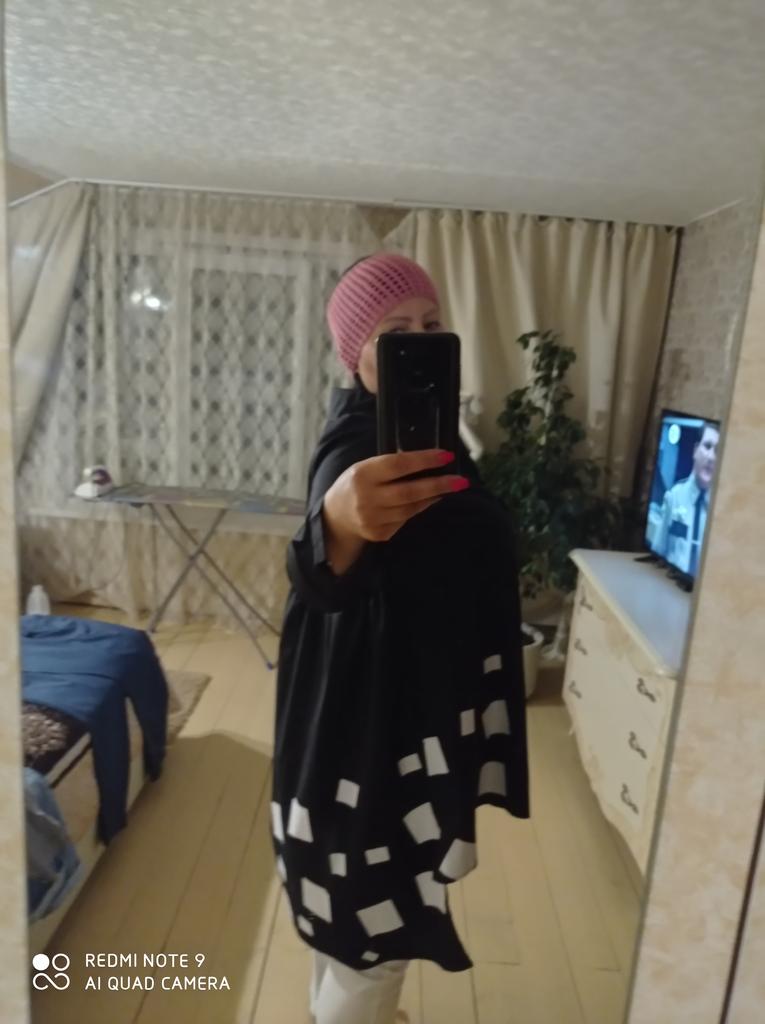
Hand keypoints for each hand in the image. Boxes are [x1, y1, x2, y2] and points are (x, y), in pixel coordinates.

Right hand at [322, 450, 468, 572]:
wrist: (335, 517)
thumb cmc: (356, 484)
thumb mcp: (365, 468)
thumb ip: (390, 466)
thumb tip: (427, 461)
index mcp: (363, 474)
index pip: (398, 465)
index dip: (424, 460)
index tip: (446, 455)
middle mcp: (367, 498)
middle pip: (409, 492)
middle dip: (438, 485)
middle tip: (461, 480)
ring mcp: (373, 519)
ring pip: (411, 508)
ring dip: (433, 497)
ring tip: (451, 487)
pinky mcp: (379, 534)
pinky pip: (406, 519)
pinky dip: (421, 508)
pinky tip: (431, 500)